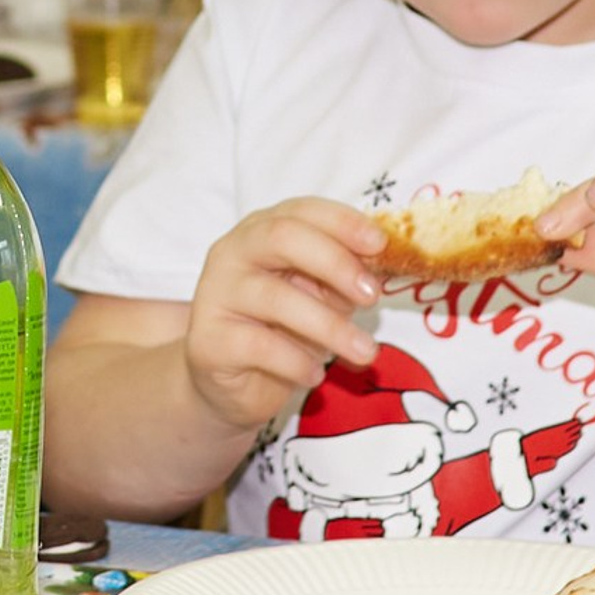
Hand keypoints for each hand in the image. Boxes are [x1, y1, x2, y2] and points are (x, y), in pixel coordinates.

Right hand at [184, 200, 378, 435]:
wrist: (228, 383)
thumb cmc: (281, 330)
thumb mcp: (319, 296)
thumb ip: (345, 277)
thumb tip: (386, 268)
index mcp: (262, 231)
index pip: (301, 211)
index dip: (343, 222)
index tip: (381, 244)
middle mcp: (233, 253)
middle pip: (282, 237)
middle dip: (335, 263)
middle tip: (372, 297)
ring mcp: (216, 295)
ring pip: (277, 298)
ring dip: (331, 327)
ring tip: (365, 352)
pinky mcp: (209, 340)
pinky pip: (261, 346)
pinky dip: (298, 362)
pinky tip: (315, 374)